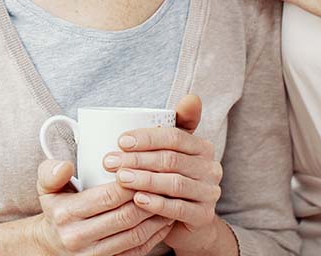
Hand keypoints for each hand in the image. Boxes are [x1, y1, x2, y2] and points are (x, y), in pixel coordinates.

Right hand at [34, 160, 173, 255]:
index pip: (108, 196)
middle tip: (164, 181)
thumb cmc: (56, 209)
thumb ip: (51, 172)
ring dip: (156, 217)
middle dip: (149, 198)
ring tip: (169, 198)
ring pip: (135, 235)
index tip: (144, 168)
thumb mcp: (46, 187)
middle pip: (126, 216)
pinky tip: (164, 219)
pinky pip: (138, 251)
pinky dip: (156, 235)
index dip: (131, 182)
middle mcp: (79, 237)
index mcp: (66, 214)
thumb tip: (66, 167)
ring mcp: (94, 255)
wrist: (52, 244)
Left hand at [106, 95, 226, 254]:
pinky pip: (178, 209)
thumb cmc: (172, 179)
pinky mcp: (203, 216)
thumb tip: (191, 97)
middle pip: (171, 159)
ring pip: (174, 183)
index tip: (120, 141)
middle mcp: (211, 168)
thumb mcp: (172, 151)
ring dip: (144, 179)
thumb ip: (176, 124)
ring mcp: (210, 193)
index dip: (147, 137)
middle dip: (137, 159)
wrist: (187, 223)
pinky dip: (156, 204)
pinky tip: (137, 200)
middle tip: (110, 162)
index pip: (175, 136)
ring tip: (120, 178)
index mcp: (202, 147)